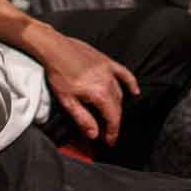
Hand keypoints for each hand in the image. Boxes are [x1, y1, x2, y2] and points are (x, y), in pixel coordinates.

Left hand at [33, 28, 137, 145]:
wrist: (55, 49)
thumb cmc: (59, 73)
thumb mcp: (67, 101)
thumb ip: (83, 118)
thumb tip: (94, 134)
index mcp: (99, 93)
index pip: (112, 118)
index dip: (112, 132)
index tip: (110, 140)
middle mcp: (108, 81)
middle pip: (117, 107)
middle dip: (114, 122)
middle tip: (108, 132)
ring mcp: (109, 70)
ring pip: (119, 92)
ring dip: (117, 106)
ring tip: (112, 116)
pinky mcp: (107, 61)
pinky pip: (124, 73)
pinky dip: (130, 83)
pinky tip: (135, 91)